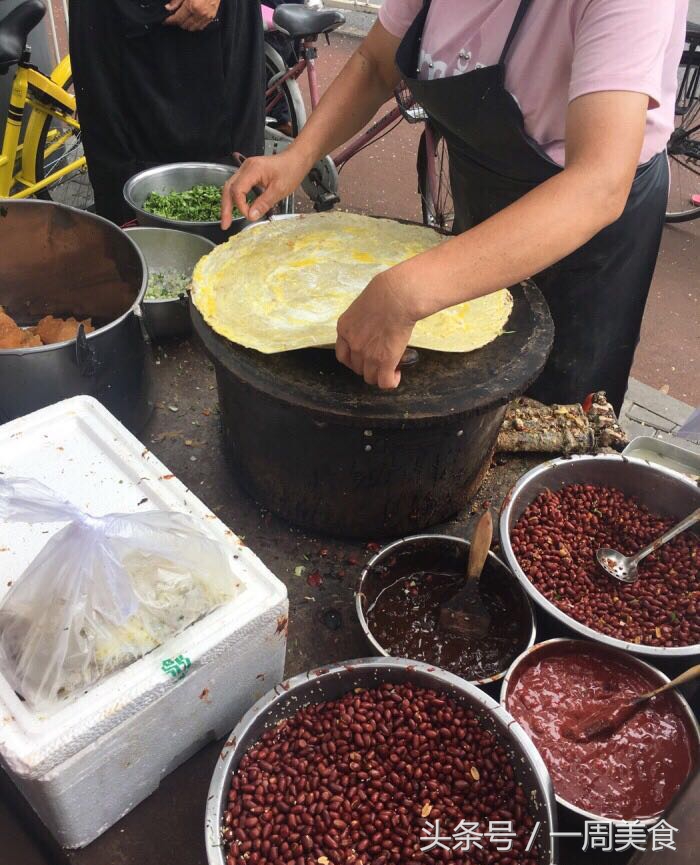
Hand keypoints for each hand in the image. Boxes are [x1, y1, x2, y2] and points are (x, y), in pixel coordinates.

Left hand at [164, 0, 219, 31]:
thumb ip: (176, 0)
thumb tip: (169, 8)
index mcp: (192, 6)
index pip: (178, 19)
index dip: (170, 21)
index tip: (165, 21)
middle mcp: (200, 13)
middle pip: (184, 25)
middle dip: (177, 22)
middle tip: (173, 18)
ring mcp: (207, 16)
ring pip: (193, 28)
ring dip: (186, 25)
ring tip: (181, 18)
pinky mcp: (211, 16)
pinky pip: (201, 26)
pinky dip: (194, 25)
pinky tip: (191, 19)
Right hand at [221, 151, 309, 227]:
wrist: (296, 159)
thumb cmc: (291, 171)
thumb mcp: (279, 190)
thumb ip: (264, 203)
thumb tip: (251, 216)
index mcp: (252, 170)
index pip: (238, 190)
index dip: (241, 206)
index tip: (249, 216)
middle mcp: (245, 168)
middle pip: (229, 188)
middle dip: (226, 207)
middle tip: (225, 224)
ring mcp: (246, 169)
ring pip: (231, 187)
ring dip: (228, 203)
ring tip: (227, 219)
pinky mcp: (249, 173)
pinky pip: (238, 186)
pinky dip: (235, 198)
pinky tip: (236, 208)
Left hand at [336, 268, 417, 389]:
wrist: (397, 296)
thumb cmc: (386, 292)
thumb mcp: (363, 305)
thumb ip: (363, 320)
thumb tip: (373, 324)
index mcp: (344, 328)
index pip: (342, 355)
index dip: (353, 360)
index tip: (363, 357)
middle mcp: (353, 344)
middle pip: (356, 368)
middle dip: (368, 367)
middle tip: (381, 360)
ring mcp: (367, 354)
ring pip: (370, 377)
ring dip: (380, 374)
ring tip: (392, 367)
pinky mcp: (384, 361)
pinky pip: (384, 382)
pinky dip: (391, 381)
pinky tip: (397, 374)